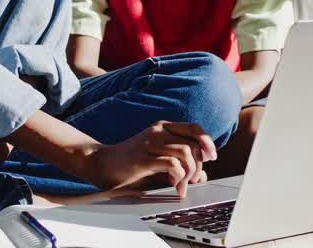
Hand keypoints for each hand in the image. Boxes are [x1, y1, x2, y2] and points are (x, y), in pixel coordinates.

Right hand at [88, 121, 217, 197]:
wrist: (101, 163)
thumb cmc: (130, 162)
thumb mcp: (158, 160)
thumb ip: (180, 164)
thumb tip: (202, 175)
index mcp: (163, 127)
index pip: (194, 128)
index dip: (207, 142)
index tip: (211, 157)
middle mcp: (158, 131)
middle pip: (192, 144)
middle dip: (197, 166)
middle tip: (191, 180)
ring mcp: (150, 142)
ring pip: (186, 153)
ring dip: (189, 173)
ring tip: (181, 185)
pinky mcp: (144, 157)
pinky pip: (172, 164)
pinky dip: (179, 176)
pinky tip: (174, 185)